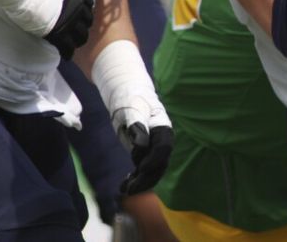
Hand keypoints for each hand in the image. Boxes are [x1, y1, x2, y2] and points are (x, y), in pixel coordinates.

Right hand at [44, 0, 93, 58]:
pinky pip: (68, 47)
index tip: (82, 15)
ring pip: (81, 36)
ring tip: (73, 45)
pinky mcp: (59, 34)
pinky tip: (66, 55)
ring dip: (78, 40)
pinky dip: (68, 52)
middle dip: (84, 26)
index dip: (85, 10)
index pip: (89, 3)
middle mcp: (78, 7)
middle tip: (78, 31)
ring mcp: (70, 21)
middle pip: (88, 22)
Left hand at [93, 40, 174, 193]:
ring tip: (124, 190)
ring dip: (140, 182)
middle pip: (159, 164)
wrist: (127, 96)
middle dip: (146, 178)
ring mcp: (153, 148)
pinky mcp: (143, 153)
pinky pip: (142, 170)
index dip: (155, 159)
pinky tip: (123, 185)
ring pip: (151, 170)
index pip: (163, 147)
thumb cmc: (131, 98)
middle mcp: (161, 141)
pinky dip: (134, 179)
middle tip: (130, 189)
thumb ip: (137, 124)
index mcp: (162, 128)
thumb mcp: (133, 108)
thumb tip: (141, 144)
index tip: (141, 168)